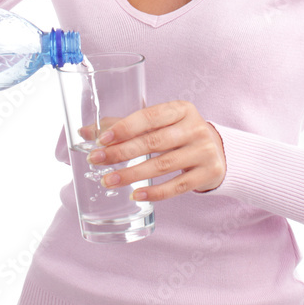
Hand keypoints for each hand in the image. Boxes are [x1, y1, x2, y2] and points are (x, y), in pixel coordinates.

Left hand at [87, 100, 226, 200]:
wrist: (219, 151)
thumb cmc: (179, 134)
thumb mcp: (159, 124)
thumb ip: (123, 126)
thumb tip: (84, 133)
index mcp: (181, 109)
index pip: (149, 116)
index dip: (124, 127)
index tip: (101, 140)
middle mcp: (195, 128)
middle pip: (153, 142)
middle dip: (121, 153)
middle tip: (96, 161)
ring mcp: (204, 151)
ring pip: (162, 165)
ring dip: (132, 174)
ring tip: (109, 181)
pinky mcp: (208, 173)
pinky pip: (177, 186)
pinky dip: (155, 192)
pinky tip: (136, 195)